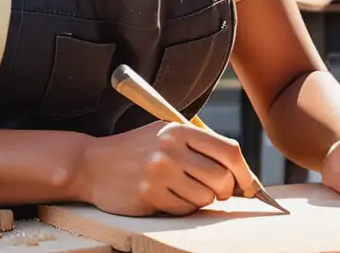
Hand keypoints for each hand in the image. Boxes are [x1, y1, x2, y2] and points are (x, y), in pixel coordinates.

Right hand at [74, 121, 256, 216]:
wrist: (92, 163)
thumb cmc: (136, 149)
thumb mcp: (165, 133)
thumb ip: (200, 144)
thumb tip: (239, 171)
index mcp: (179, 129)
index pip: (229, 150)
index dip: (244, 171)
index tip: (247, 183)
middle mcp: (171, 149)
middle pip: (221, 177)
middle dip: (225, 190)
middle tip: (217, 190)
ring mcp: (159, 173)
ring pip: (205, 197)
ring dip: (202, 199)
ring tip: (186, 190)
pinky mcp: (148, 195)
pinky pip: (184, 209)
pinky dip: (184, 207)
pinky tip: (170, 197)